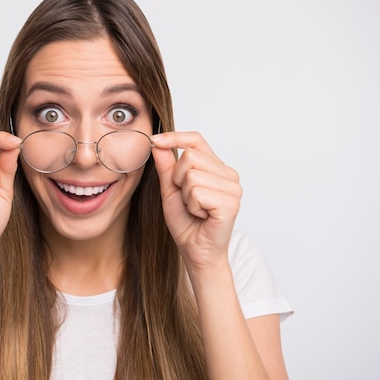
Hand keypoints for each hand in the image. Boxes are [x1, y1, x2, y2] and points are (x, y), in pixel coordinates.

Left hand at [151, 132, 241, 270]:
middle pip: (190, 156)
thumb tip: (158, 143)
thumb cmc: (186, 222)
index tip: (155, 140)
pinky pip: (197, 192)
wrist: (195, 250)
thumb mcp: (170, 189)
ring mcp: (233, 188)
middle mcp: (229, 175)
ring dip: (185, 195)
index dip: (175, 137)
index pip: (197, 140)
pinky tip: (201, 215)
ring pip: (192, 174)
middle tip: (187, 199)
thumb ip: (166, 166)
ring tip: (195, 209)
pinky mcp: (230, 203)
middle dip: (178, 179)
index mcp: (217, 168)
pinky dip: (192, 206)